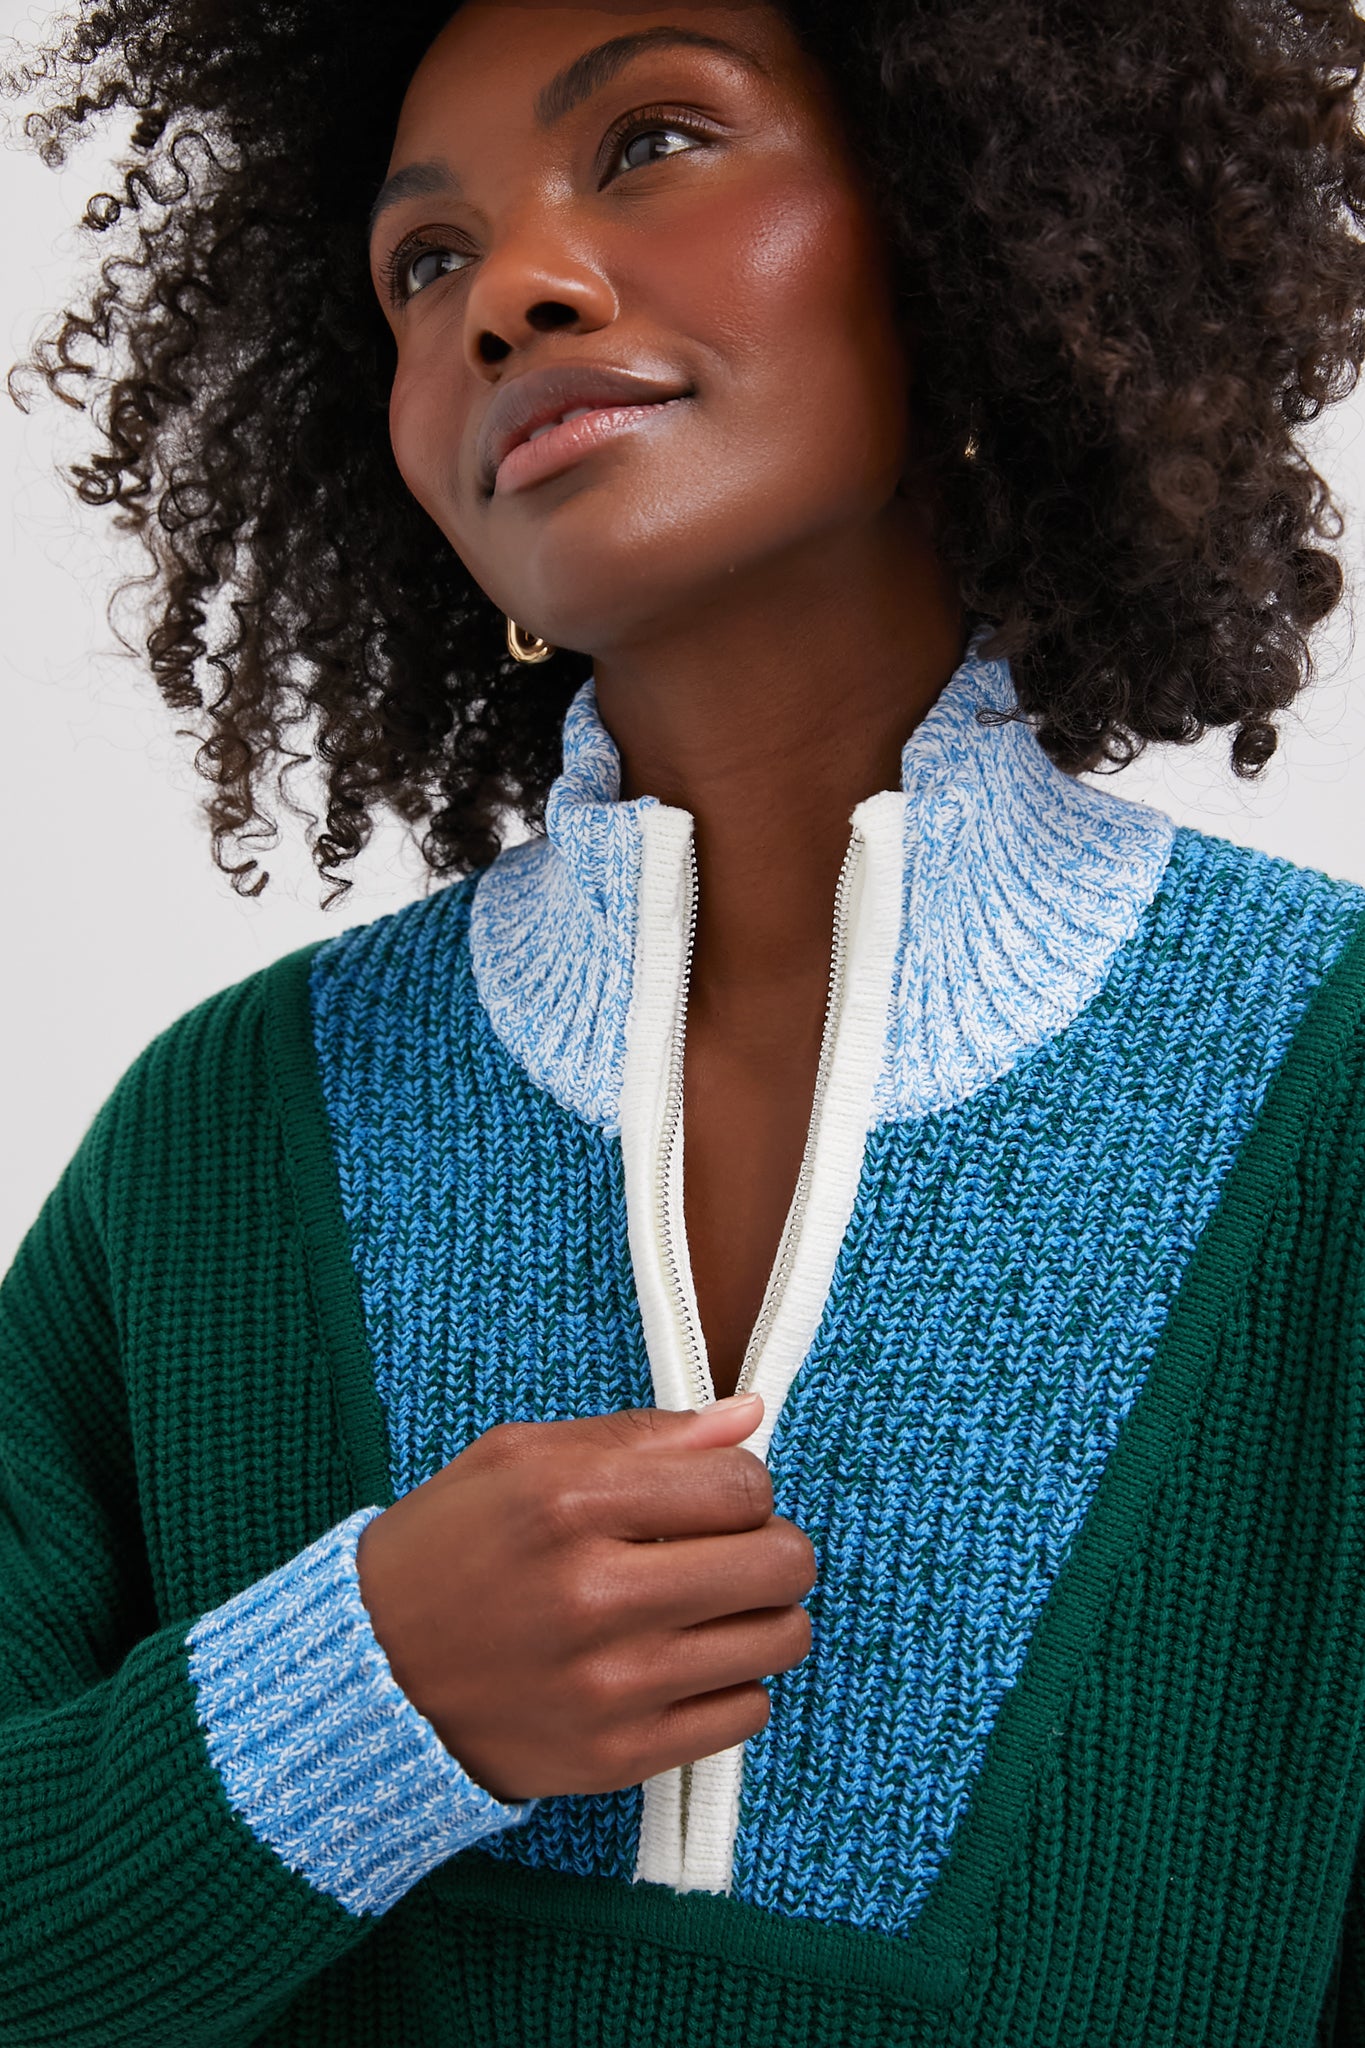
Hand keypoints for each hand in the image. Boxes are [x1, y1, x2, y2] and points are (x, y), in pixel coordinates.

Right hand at [354, 1393, 815, 1802]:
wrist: (367, 1677)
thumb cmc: (447, 1551)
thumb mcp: (518, 1457)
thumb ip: (641, 1434)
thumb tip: (748, 1416)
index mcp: (569, 1502)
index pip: (743, 1482)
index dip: (745, 1483)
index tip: (717, 1496)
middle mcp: (595, 1594)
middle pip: (779, 1562)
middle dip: (772, 1545)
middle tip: (734, 1549)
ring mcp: (612, 1685)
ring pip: (779, 1640)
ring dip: (762, 1615)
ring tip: (712, 1606)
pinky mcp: (620, 1756)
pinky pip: (747, 1713)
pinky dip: (732, 1684)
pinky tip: (682, 1663)